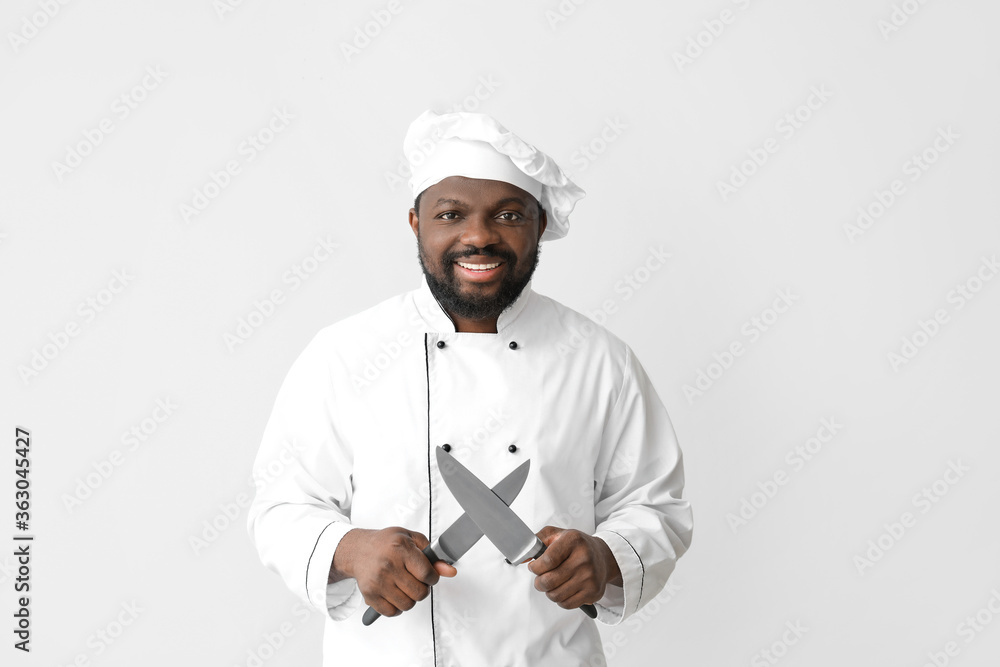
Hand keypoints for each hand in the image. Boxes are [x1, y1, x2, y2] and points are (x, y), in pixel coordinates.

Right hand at [331, 527, 456, 617]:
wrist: (358, 550)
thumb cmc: (386, 543)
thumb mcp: (411, 539)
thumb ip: (432, 554)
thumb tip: (450, 571)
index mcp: (400, 548)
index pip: (427, 574)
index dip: (433, 577)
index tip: (429, 575)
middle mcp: (388, 565)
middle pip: (419, 593)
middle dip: (423, 589)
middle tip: (416, 581)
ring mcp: (378, 582)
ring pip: (407, 605)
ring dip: (410, 599)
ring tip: (405, 587)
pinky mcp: (370, 594)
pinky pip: (392, 612)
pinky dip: (397, 607)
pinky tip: (395, 594)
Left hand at [527, 526, 621, 610]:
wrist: (603, 556)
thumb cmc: (576, 546)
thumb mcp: (557, 534)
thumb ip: (536, 541)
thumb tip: (522, 558)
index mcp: (573, 541)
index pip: (547, 561)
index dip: (535, 567)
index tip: (533, 567)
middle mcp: (584, 559)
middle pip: (549, 581)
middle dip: (539, 582)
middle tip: (540, 578)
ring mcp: (590, 577)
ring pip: (556, 595)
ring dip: (549, 591)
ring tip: (552, 583)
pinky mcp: (593, 592)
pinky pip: (567, 604)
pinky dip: (560, 599)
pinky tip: (563, 589)